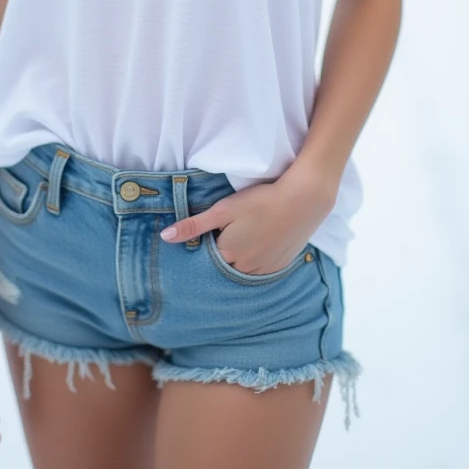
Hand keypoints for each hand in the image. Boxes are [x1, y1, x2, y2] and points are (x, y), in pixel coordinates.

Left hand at [159, 162, 334, 275]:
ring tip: (248, 231)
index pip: (206, 258)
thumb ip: (194, 225)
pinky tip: (262, 238)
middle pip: (225, 264)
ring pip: (244, 267)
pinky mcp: (281, 265)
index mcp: (228, 255)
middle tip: (231, 228)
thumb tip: (165, 238)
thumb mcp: (223, 209)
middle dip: (222, 251)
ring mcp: (265, 269)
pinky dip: (258, 256)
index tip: (209, 231)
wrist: (303, 199)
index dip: (205, 243)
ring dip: (241, 256)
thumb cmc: (260, 200)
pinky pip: (262, 267)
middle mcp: (245, 269)